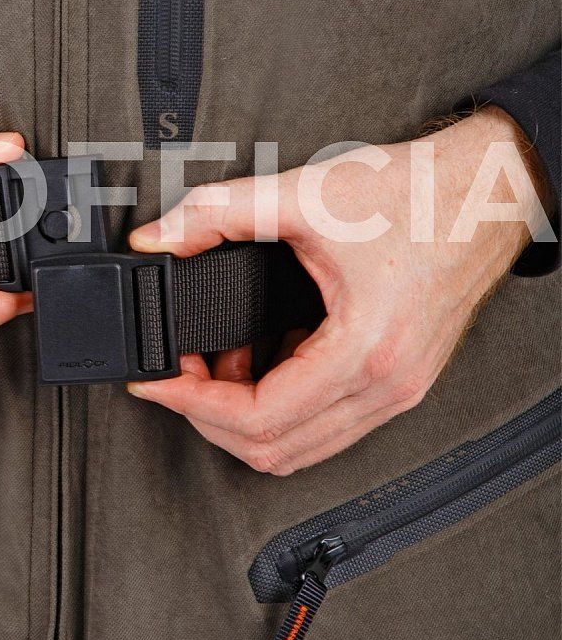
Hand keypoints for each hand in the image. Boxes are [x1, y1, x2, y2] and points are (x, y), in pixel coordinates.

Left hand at [127, 109, 549, 473]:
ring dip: (243, 415)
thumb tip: (158, 237)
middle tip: (175, 371)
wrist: (484, 191)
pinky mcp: (397, 378)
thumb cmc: (416, 196)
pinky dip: (280, 405)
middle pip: (275, 448)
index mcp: (364, 352)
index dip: (191, 404)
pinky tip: (258, 356)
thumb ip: (218, 213)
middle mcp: (387, 386)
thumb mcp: (305, 195)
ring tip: (212, 363)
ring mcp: (397, 389)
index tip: (156, 381)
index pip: (259, 419)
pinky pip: (326, 422)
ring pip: (301, 445)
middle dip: (207, 415)